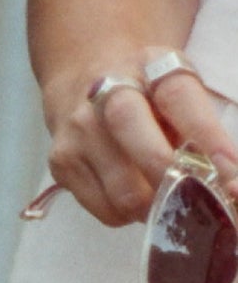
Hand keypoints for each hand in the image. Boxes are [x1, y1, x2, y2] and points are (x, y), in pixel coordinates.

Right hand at [41, 59, 237, 225]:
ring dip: (153, 208)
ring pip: (125, 195)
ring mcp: (80, 132)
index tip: (231, 172)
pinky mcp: (61, 163)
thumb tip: (224, 181)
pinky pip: (104, 209)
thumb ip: (195, 128)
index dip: (209, 139)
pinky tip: (134, 196)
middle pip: (145, 152)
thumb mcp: (176, 89)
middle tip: (197, 202)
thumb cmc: (146, 93)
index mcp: (151, 68)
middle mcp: (109, 96)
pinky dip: (127, 214)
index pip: (182, 101)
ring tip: (164, 200)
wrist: (84, 79)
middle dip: (177, 185)